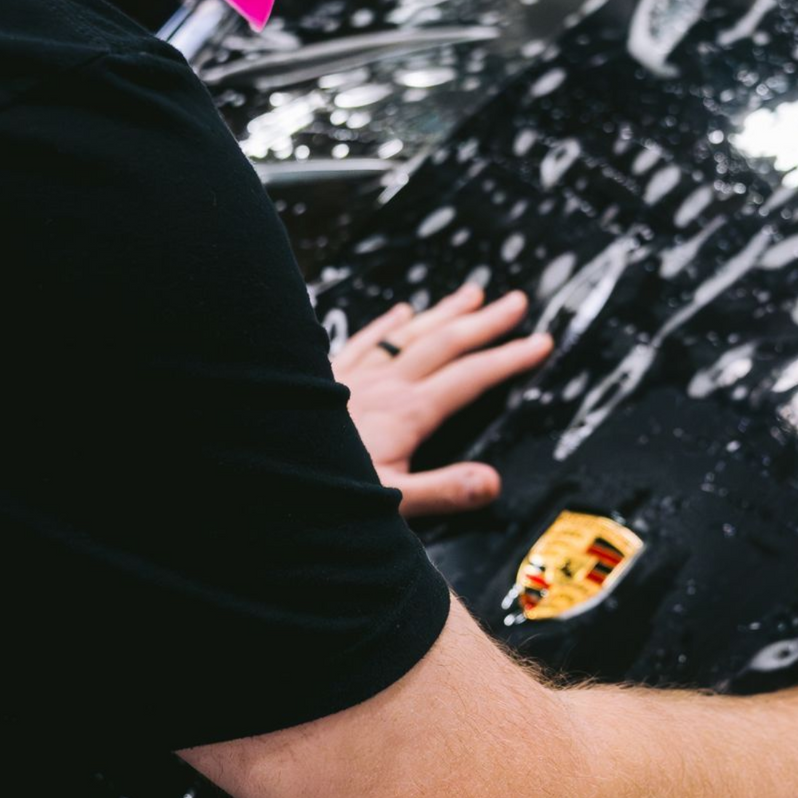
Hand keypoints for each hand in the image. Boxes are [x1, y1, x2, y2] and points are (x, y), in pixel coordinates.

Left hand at [335, 285, 552, 518]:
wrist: (257, 470)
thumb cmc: (320, 489)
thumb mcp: (391, 503)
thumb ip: (444, 491)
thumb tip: (491, 482)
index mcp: (407, 413)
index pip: (470, 379)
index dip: (509, 359)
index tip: (540, 343)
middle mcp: (383, 386)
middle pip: (445, 344)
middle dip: (485, 322)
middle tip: (517, 303)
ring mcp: (354, 376)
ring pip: (408, 334)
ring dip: (443, 313)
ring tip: (473, 294)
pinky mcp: (325, 376)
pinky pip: (363, 339)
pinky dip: (387, 324)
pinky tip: (399, 311)